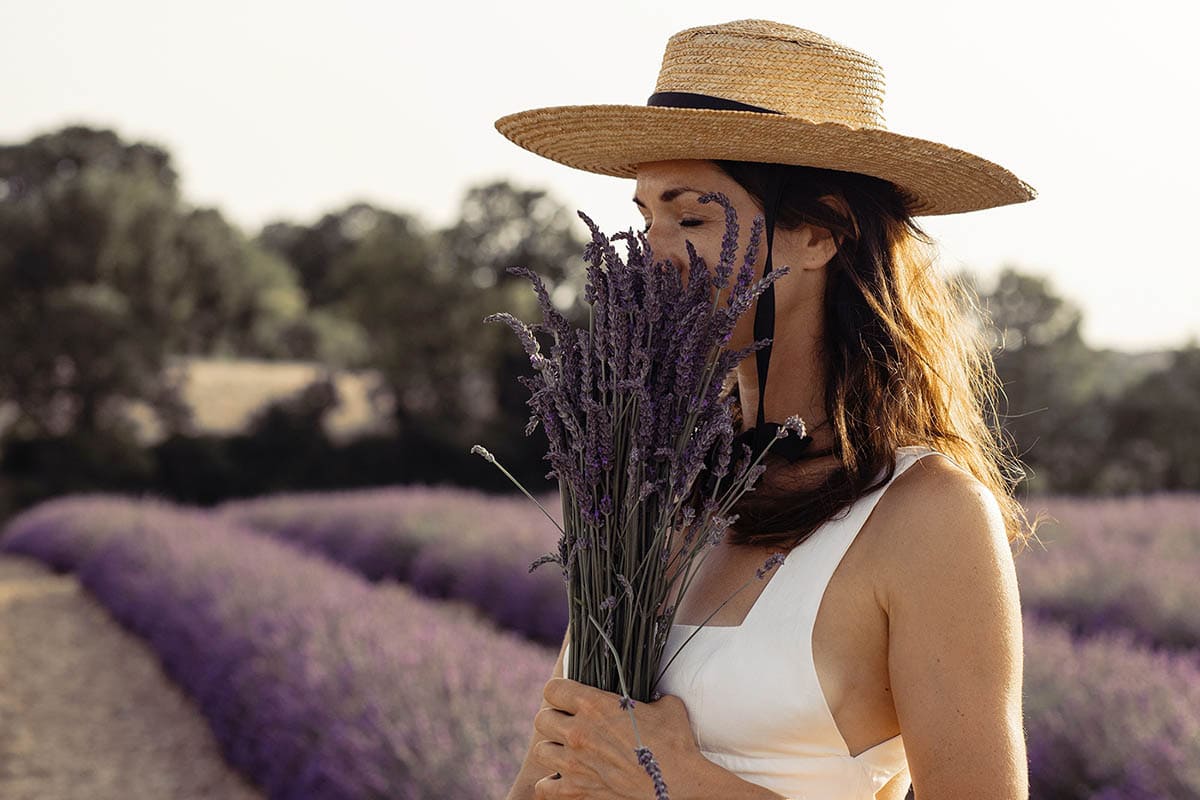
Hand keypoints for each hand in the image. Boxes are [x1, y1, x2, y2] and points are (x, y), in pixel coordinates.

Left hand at [530, 677, 704, 798]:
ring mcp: (574, 764)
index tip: (569, 699)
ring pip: (541, 751)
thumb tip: (652, 697)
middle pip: (541, 718)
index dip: (560, 692)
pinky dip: (551, 784)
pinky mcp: (576, 792)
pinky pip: (544, 787)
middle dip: (555, 720)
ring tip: (569, 752)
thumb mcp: (666, 707)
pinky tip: (565, 779)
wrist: (680, 786)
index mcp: (594, 705)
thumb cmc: (676, 745)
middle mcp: (578, 732)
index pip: (553, 689)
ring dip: (553, 750)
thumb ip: (649, 698)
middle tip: (570, 725)